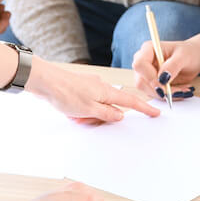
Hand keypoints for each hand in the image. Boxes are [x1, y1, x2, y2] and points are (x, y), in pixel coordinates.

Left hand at [29, 60, 159, 124]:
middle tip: (84, 120)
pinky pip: (85, 105)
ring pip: (95, 108)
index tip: (155, 113)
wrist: (44, 81)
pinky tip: (69, 112)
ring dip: (86, 116)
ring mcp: (89, 87)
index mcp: (106, 91)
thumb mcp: (89, 109)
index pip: (130, 101)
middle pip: (109, 107)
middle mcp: (100, 86)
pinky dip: (79, 112)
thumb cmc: (65, 93)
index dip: (144, 108)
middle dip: (99, 118)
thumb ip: (107, 114)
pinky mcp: (79, 89)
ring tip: (73, 115)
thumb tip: (121, 115)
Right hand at [130, 29, 199, 99]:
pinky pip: (156, 94)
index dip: (149, 77)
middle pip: (141, 81)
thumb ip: (172, 66)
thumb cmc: (188, 52)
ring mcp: (146, 74)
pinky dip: (169, 96)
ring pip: (147, 90)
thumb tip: (162, 79)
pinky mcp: (152, 84)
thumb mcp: (183, 56)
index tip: (164, 84)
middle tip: (179, 91)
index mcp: (148, 49)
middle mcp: (144, 61)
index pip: (140, 64)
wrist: (194, 58)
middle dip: (160, 89)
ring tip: (183, 90)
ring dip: (166, 94)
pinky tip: (181, 90)